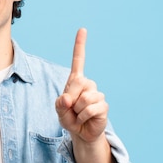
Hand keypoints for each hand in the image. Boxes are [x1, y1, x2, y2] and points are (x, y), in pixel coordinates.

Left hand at [55, 28, 108, 144]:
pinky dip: (83, 117)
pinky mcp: (103, 105)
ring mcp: (97, 94)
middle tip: (71, 109)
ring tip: (78, 115)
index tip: (82, 29)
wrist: (81, 133)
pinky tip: (85, 119)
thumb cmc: (70, 118)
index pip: (79, 60)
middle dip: (70, 99)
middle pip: (77, 83)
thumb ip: (60, 104)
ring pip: (83, 98)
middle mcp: (88, 84)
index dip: (80, 45)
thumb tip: (68, 98)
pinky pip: (89, 109)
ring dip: (76, 111)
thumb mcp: (59, 111)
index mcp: (76, 81)